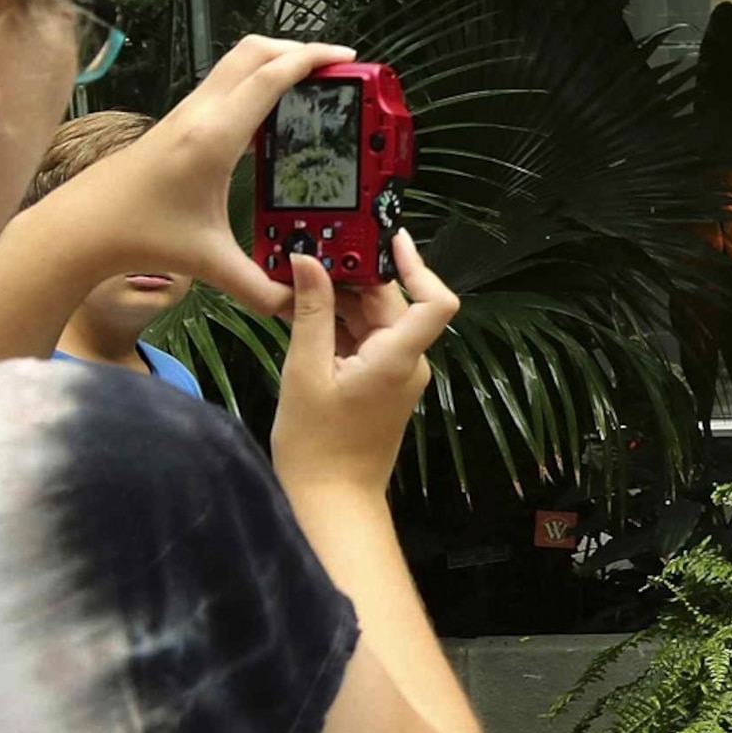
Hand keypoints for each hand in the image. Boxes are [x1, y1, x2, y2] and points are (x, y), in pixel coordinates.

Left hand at [58, 35, 353, 317]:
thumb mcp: (212, 264)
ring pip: (237, 61)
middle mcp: (200, 114)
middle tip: (339, 66)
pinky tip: (275, 111)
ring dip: (277, 60)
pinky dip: (257, 79)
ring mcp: (186, 112)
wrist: (81, 228)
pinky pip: (226, 82)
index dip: (312, 59)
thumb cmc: (142, 237)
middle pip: (254, 51)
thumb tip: (302, 303)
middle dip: (300, 49)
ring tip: (315, 82)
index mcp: (214, 137)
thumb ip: (263, 288)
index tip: (348, 57)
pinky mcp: (179, 120)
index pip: (270, 77)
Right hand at [273, 232, 456, 501]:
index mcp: (399, 357)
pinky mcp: (379, 380)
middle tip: (310, 250)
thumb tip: (308, 260)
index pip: (436, 301)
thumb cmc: (317, 442)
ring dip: (340, 299)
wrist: (330, 497)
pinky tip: (301, 310)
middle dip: (354, 276)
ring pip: (374, 318)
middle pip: (392, 302)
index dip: (418, 265)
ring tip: (295, 277)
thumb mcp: (306, 370)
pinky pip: (364, 339)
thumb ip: (312, 312)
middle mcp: (408, 361)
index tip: (387, 236)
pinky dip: (337, 323)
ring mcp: (396, 372)